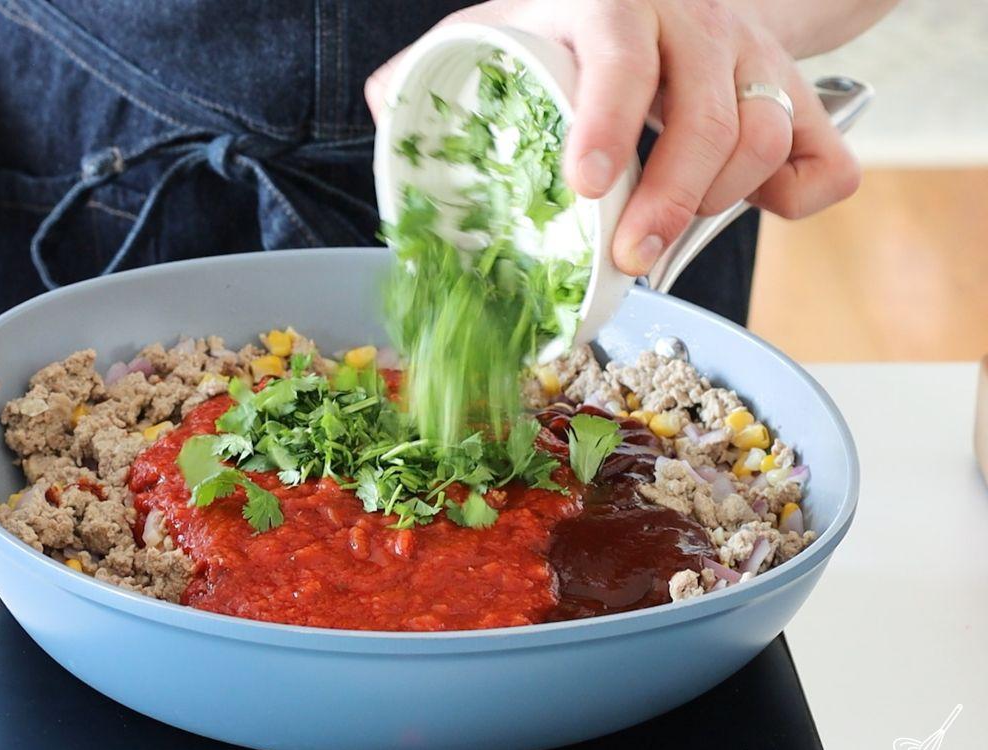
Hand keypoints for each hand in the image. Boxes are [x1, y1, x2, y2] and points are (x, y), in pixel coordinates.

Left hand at [366, 0, 860, 274]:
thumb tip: (384, 109)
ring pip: (767, 135)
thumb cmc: (578, 23)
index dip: (610, 119)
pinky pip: (827, 158)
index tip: (587, 185)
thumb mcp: (504, 21)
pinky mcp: (798, 97)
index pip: (621, 53)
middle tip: (630, 260)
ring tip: (661, 242)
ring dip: (718, 206)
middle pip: (709, 114)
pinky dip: (798, 197)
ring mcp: (753, 60)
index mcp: (614, 3)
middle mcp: (695, 25)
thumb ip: (440, 63)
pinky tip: (752, 208)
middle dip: (671, 200)